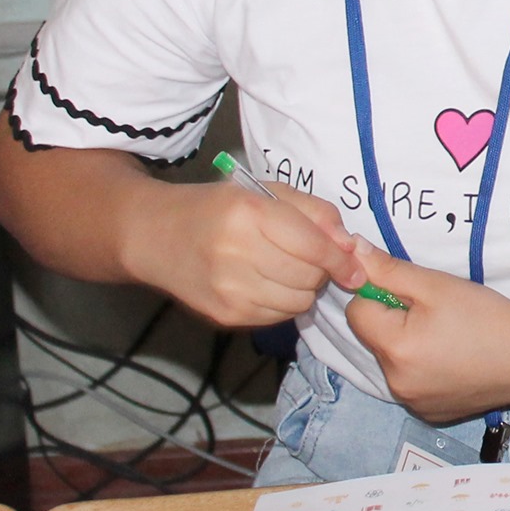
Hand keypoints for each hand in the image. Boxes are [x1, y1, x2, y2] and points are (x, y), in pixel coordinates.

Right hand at [129, 180, 363, 328]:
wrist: (155, 236)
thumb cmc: (218, 208)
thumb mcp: (268, 193)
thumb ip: (315, 213)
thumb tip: (350, 246)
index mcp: (249, 214)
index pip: (313, 247)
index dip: (341, 260)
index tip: (354, 268)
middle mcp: (236, 254)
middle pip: (309, 277)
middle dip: (321, 271)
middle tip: (310, 259)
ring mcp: (228, 289)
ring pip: (298, 302)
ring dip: (305, 289)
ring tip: (287, 270)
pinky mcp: (225, 315)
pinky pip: (278, 317)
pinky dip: (284, 303)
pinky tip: (268, 284)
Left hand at [344, 239, 509, 421]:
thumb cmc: (488, 317)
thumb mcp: (438, 285)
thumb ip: (390, 269)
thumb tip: (352, 250)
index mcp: (395, 349)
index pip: (357, 312)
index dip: (380, 294)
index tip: (415, 293)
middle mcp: (396, 383)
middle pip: (375, 338)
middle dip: (395, 321)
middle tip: (438, 313)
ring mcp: (413, 402)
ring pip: (393, 362)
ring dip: (409, 346)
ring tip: (449, 337)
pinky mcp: (429, 413)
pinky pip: (411, 384)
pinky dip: (425, 370)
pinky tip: (455, 361)